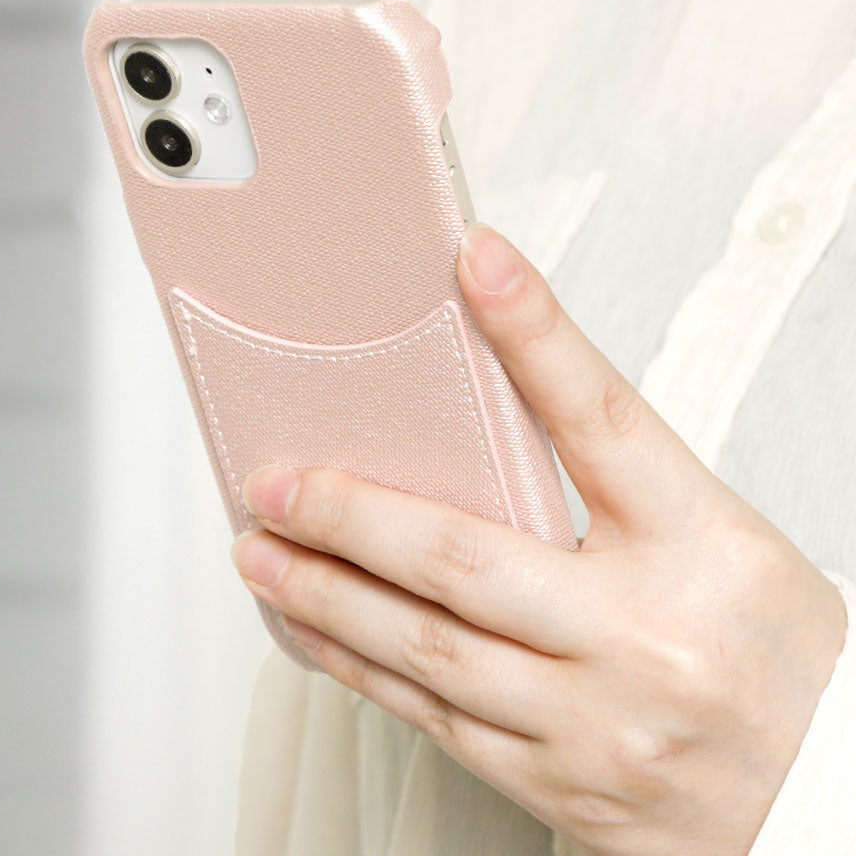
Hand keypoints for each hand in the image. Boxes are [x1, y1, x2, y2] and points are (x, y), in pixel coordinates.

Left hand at [230, 223, 847, 855]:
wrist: (830, 799)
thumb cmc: (774, 653)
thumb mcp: (717, 539)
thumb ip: (610, 486)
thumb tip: (485, 427)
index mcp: (702, 547)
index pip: (601, 418)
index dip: (534, 332)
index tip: (475, 262)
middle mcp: (644, 635)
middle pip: (466, 557)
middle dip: (352, 515)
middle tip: (276, 480)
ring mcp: (595, 721)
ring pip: (427, 650)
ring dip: (327, 594)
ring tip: (262, 553)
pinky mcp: (560, 785)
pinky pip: (435, 722)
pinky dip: (362, 667)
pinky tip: (317, 631)